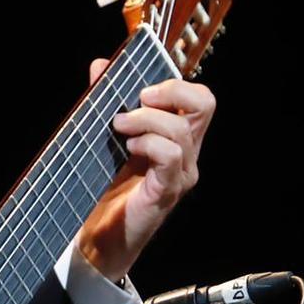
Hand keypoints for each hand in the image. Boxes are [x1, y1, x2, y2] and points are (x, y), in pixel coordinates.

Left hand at [75, 60, 215, 283]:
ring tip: (119, 127)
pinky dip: (148, 143)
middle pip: (205, 103)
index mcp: (176, 137)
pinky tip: (127, 148)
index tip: (138, 85)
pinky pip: (171, 156)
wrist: (98, 238)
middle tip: (139, 98)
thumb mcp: (104, 138)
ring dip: (147, 120)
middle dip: (171, 90)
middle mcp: (186, 153)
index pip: (197, 98)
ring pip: (182, 129)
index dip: (173, 82)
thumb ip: (105, 101)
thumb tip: (100, 66)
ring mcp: (181, 173)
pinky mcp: (168, 191)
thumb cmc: (104, 190)